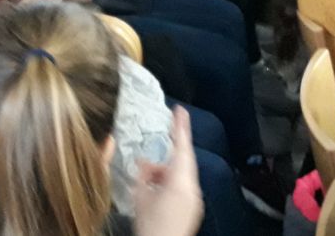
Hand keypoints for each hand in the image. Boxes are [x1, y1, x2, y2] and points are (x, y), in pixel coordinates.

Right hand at [133, 107, 203, 235]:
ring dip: (165, 173)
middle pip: (183, 162)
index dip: (181, 127)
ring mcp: (195, 200)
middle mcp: (192, 189)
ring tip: (147, 181)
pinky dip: (169, 184)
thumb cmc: (150, 227)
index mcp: (180, 182)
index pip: (182, 148)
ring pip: (182, 176)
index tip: (180, 110)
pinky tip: (154, 192)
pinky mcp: (193, 210)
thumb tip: (144, 161)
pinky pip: (183, 188)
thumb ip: (143, 174)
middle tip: (152, 157)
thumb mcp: (139, 196)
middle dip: (166, 157)